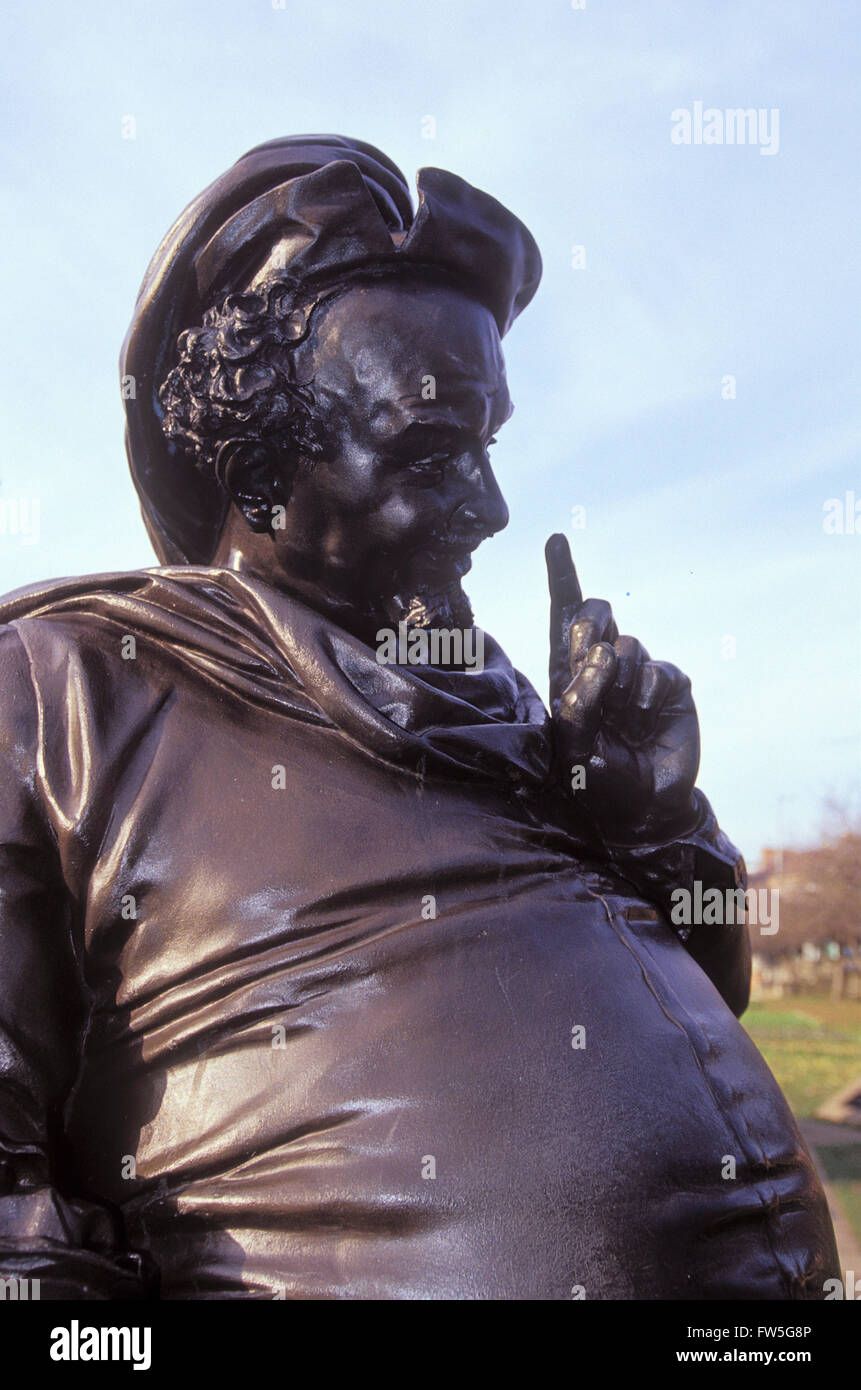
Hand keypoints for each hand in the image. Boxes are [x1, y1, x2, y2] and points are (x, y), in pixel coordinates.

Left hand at [546, 533, 700, 845]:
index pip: (563, 618)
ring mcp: (637, 673)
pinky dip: (647, 693)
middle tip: (591, 672)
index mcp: (568, 675)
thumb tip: (603, 652)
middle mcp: (601, 667)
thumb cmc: (597, 779)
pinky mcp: (669, 685)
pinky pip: (658, 668)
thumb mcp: (573, 746)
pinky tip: (644, 719)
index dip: (562, 578)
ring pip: (625, 644)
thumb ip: (578, 700)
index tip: (558, 539)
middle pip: (592, 616)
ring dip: (618, 682)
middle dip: (587, 636)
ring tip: (621, 719)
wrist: (644, 807)